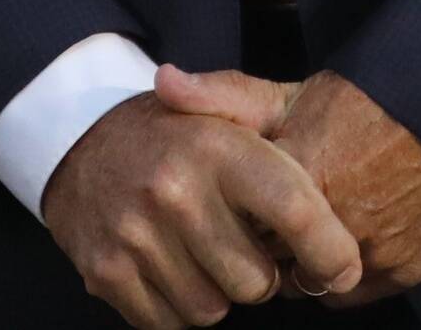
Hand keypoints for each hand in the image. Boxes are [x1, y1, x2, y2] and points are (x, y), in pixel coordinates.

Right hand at [42, 86, 359, 326]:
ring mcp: (135, 235)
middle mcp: (176, 191)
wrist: (78, 138)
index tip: (343, 269)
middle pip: (257, 283)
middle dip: (258, 273)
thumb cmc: (175, 135)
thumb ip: (291, 151)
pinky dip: (175, 308)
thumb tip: (337, 213)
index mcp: (217, 146)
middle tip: (239, 243)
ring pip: (213, 312)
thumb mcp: (226, 111)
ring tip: (199, 251)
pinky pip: (169, 325)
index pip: (296, 213)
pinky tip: (168, 267)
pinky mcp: (106, 272)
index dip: (331, 252)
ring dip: (215, 293)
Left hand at [162, 65, 420, 307]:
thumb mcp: (291, 90)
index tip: (242, 205)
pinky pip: (353, 292)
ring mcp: (375, 250)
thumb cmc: (364, 98)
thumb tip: (162, 83)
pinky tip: (345, 238)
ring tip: (310, 229)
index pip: (239, 226)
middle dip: (268, 246)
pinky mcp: (406, 269)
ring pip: (313, 282)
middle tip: (274, 220)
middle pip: (274, 260)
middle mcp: (337, 219)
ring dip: (304, 265)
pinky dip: (344, 274)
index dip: (237, 218)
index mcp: (300, 173)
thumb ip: (224, 94)